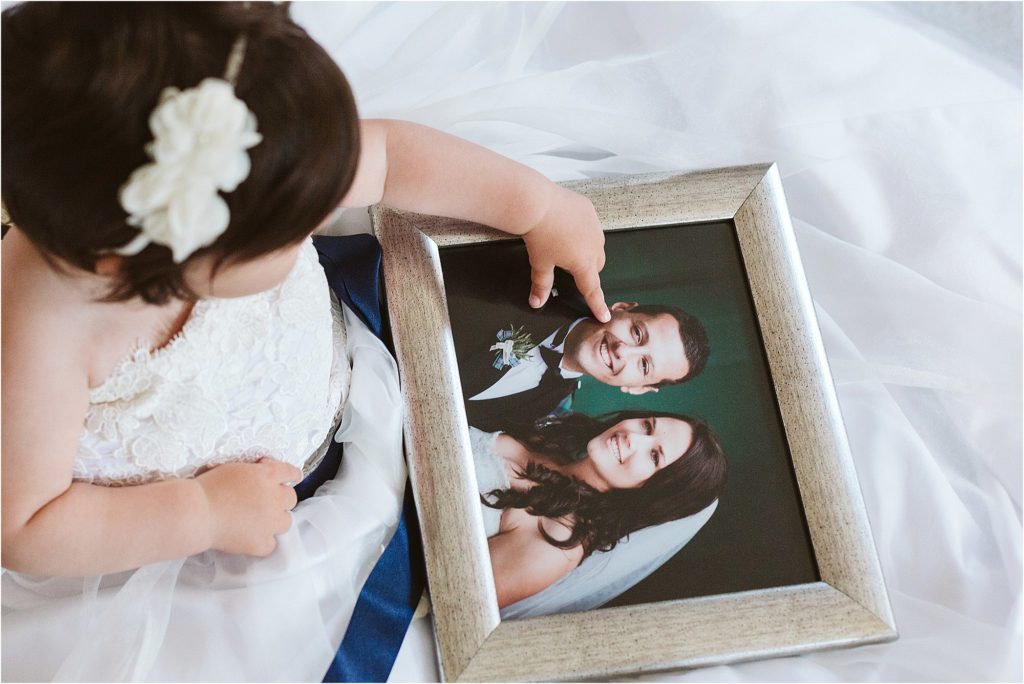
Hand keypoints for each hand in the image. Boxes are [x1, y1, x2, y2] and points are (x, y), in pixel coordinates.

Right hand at [196, 458, 300, 556]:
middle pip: (291, 498)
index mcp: (267, 476)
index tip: (293, 478)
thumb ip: (255, 471)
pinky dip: (262, 542)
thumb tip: (264, 470)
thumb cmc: (208, 487)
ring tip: (259, 521)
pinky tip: (250, 538)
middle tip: (265, 502)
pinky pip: (271, 544)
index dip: (292, 475)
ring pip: (286, 522)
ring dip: (275, 520)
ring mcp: (270, 522)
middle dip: (280, 499)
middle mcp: (274, 498)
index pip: (290, 472)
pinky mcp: (261, 542)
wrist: (197, 512)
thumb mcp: (235, 468)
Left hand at [522, 187, 609, 321]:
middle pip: (596, 266)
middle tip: (568, 266)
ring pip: (596, 245)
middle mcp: (594, 246)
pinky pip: (591, 226)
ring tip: (566, 243)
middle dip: (587, 270)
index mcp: (583, 264)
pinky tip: (567, 225)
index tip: (604, 316)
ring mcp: (595, 227)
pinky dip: (583, 230)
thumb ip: (541, 285)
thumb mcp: (540, 264)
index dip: (598, 305)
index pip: (592, 290)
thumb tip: (536, 303)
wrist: (538, 204)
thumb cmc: (540, 236)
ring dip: (587, 250)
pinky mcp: (590, 211)